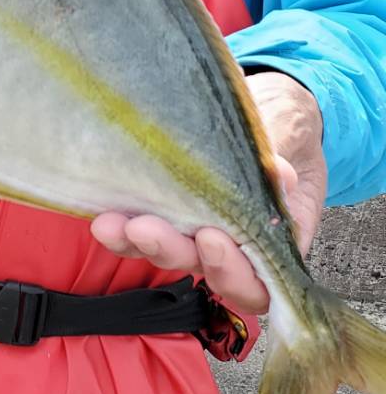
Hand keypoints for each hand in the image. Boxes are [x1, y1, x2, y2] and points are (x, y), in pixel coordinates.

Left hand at [91, 70, 327, 316]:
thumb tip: (280, 178)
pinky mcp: (167, 220)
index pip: (255, 283)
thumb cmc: (284, 132)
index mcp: (275, 242)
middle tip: (145, 228)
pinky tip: (102, 214)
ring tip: (110, 223)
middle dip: (171, 250)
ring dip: (135, 243)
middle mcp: (233, 249)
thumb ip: (282, 160)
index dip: (232, 270)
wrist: (267, 110)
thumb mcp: (291, 138)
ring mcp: (196, 236)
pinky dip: (122, 230)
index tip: (209, 237)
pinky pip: (143, 236)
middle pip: (202, 269)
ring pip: (167, 254)